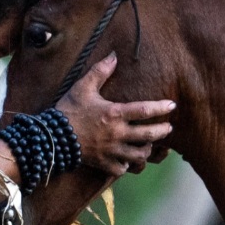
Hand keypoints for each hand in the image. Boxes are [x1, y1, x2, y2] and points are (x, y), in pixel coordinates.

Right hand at [55, 52, 174, 177]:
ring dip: (146, 150)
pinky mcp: (102, 163)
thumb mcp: (83, 87)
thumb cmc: (69, 110)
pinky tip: (127, 160)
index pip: (145, 110)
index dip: (161, 107)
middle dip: (162, 132)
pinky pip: (122, 168)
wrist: (52, 136)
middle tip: (169, 128)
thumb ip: (100, 71)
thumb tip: (114, 55)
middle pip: (148, 135)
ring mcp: (111, 150)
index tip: (172, 105)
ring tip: (148, 144)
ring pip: (138, 155)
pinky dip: (126, 165)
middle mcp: (117, 134)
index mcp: (114, 114)